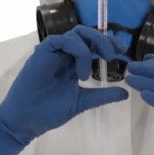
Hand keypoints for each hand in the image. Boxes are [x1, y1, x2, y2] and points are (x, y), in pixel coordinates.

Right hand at [0, 25, 128, 141]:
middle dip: (104, 40)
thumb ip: (103, 95)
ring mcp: (53, 51)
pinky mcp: (42, 52)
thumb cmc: (50, 111)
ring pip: (76, 34)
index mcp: (74, 62)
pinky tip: (79, 71)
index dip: (109, 43)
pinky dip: (76, 49)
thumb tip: (126, 93)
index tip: (123, 52)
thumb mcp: (82, 102)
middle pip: (87, 34)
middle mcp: (65, 53)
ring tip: (88, 75)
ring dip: (89, 49)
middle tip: (114, 54)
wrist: (27, 120)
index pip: (94, 44)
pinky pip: (61, 40)